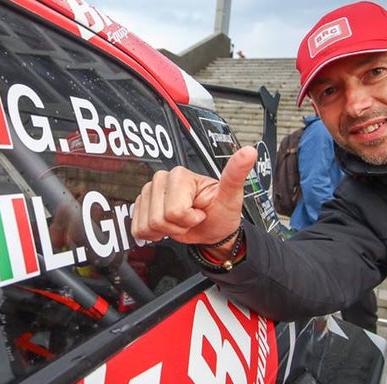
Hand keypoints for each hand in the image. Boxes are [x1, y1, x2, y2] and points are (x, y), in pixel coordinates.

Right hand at [131, 146, 256, 245]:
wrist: (212, 228)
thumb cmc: (221, 212)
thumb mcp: (231, 196)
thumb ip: (236, 174)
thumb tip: (249, 152)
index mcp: (180, 175)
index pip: (174, 210)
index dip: (189, 219)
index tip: (201, 212)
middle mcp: (162, 179)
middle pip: (159, 218)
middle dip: (178, 226)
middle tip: (192, 218)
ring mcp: (149, 192)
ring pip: (148, 224)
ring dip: (167, 231)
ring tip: (182, 221)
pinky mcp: (141, 205)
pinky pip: (138, 227)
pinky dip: (153, 234)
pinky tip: (167, 226)